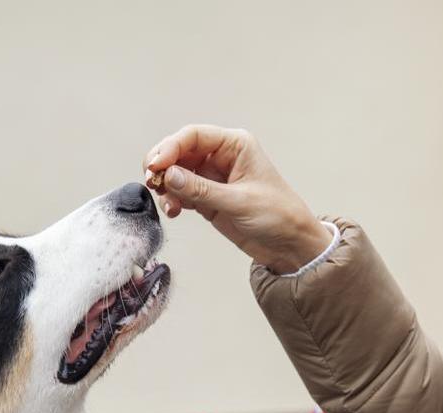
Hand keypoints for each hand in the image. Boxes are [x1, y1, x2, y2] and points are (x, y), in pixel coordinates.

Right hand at [143, 124, 331, 273]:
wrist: (290, 245)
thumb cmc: (279, 215)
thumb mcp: (239, 202)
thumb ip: (201, 189)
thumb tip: (169, 176)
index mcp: (236, 145)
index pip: (194, 136)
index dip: (170, 147)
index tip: (155, 165)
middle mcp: (221, 157)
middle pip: (180, 151)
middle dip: (163, 165)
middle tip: (152, 181)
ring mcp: (212, 178)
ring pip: (176, 173)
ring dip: (166, 186)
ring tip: (167, 203)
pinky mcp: (207, 198)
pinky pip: (180, 193)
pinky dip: (172, 200)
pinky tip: (173, 211)